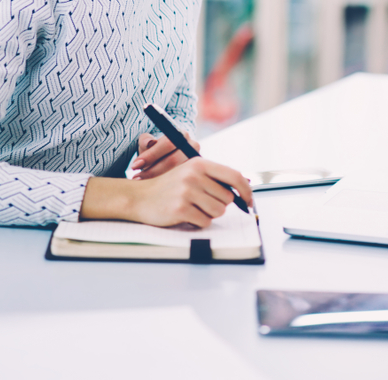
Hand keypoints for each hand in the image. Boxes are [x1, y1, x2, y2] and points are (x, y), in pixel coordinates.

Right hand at [79, 159, 253, 227]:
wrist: (139, 197)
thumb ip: (214, 178)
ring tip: (193, 208)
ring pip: (218, 212)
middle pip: (227, 199)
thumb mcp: (191, 174)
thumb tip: (243, 190)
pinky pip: (204, 222)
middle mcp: (194, 175)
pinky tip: (185, 215)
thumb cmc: (169, 187)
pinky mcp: (180, 209)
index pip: (235, 176)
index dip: (246, 191)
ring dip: (208, 214)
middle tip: (202, 203)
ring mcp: (187, 192)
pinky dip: (198, 222)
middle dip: (219, 205)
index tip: (248, 202)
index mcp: (200, 164)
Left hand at [129, 132, 199, 179]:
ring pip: (177, 173)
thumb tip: (148, 143)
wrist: (169, 157)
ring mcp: (196, 162)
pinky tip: (153, 190)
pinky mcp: (196, 175)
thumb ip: (145, 140)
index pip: (167, 143)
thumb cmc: (156, 150)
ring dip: (157, 179)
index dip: (151, 155)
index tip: (134, 165)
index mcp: (181, 134)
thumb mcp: (148, 143)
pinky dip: (165, 186)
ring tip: (142, 184)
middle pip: (173, 160)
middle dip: (152, 170)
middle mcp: (193, 146)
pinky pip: (180, 182)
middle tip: (136, 178)